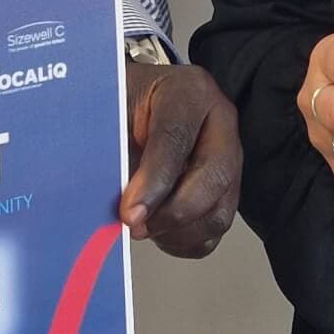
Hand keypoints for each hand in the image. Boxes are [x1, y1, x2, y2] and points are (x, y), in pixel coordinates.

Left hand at [120, 59, 240, 257]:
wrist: (137, 104)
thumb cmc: (125, 103)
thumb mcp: (113, 110)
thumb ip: (112, 147)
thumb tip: (105, 196)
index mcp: (189, 92)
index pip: (177, 137)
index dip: (154, 180)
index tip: (129, 210)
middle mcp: (218, 124)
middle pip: (214, 175)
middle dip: (173, 211)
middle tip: (136, 225)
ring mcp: (228, 159)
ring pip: (219, 210)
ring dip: (177, 231)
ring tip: (142, 227)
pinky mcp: (225, 191)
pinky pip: (213, 231)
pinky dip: (183, 241)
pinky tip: (158, 230)